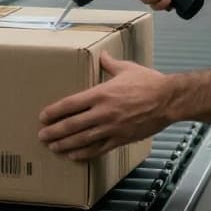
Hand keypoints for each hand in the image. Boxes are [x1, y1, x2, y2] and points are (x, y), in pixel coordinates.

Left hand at [37, 51, 173, 160]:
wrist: (169, 100)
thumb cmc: (149, 82)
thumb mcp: (127, 68)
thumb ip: (110, 63)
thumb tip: (102, 55)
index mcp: (102, 93)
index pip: (71, 104)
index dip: (55, 111)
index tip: (43, 116)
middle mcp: (104, 112)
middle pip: (72, 125)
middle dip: (55, 132)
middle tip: (42, 136)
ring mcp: (112, 128)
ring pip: (83, 139)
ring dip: (65, 144)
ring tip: (53, 147)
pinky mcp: (121, 139)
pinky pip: (99, 148)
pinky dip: (84, 153)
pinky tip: (74, 156)